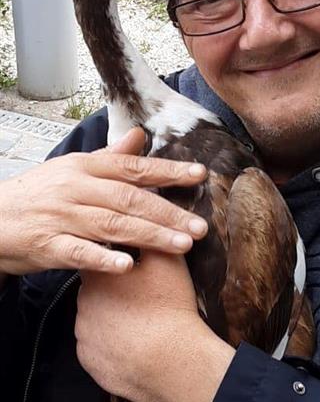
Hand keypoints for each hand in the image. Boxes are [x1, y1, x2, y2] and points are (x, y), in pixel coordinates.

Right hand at [0, 128, 207, 276]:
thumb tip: (141, 135)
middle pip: (129, 200)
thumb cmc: (38, 193)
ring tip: (181, 245)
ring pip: (111, 226)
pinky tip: (128, 266)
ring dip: (149, 236)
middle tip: (200, 227)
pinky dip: (103, 259)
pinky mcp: (47, 246)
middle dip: (168, 213)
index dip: (168, 172)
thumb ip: (110, 157)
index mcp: (84, 168)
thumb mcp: (72, 168)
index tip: (199, 175)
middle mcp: (75, 189)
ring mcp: (61, 218)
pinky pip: (78, 252)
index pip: (133, 168)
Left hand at [76, 249, 233, 401]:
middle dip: (114, 290)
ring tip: (141, 320)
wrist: (170, 360)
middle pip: (95, 289)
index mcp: (97, 274)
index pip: (99, 258)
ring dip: (111, 317)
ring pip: (95, 319)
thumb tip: (146, 221)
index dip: (117, 262)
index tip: (134, 268)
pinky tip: (133, 342)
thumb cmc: (168, 306)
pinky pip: (96, 347)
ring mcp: (83, 334)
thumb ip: (151, 236)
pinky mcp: (89, 360)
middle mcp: (82, 302)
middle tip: (143, 295)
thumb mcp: (166, 261)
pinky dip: (111, 344)